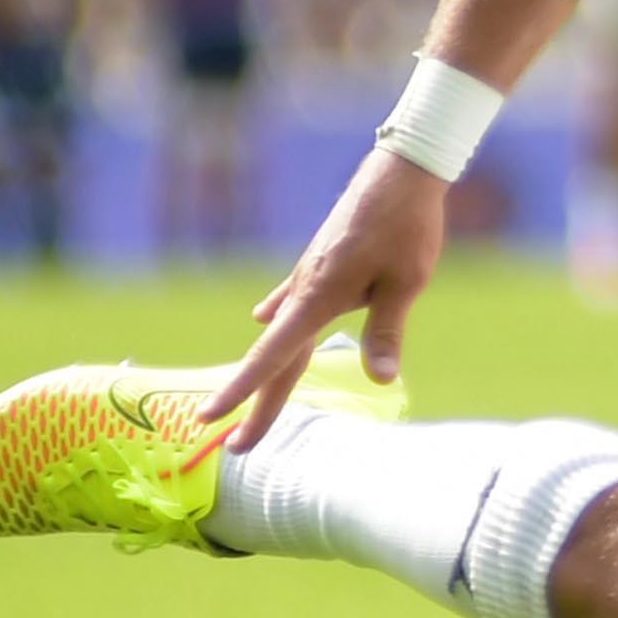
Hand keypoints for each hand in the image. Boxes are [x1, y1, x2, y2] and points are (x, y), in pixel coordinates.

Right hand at [207, 147, 447, 447]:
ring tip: (248, 403)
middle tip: (233, 446)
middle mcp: (304, 288)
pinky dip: (276, 318)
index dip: (242, 392)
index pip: (273, 357)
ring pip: (281, 331)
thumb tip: (380, 381)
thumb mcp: (406, 282)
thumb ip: (387, 331)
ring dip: (265, 369)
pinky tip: (261, 320)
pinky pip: (290, 298)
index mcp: (319, 298)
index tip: (210, 419)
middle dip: (255, 403)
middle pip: (274, 357)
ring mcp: (308, 274)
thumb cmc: (407, 225)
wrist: (401, 170)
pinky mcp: (319, 261)